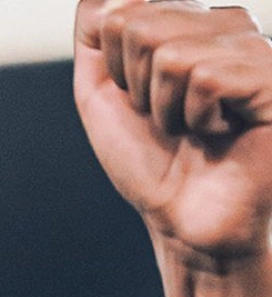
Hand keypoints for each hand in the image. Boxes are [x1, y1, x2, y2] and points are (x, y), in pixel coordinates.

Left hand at [76, 0, 271, 296]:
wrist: (183, 223)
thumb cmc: (151, 163)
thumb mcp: (105, 95)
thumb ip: (95, 36)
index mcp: (189, 22)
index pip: (125, 11)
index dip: (116, 69)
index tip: (140, 102)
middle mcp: (225, 26)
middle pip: (142, 26)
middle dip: (137, 90)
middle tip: (167, 122)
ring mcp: (252, 47)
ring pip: (170, 53)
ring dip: (164, 108)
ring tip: (191, 130)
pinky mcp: (269, 78)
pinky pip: (204, 77)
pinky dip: (196, 117)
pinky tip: (216, 133)